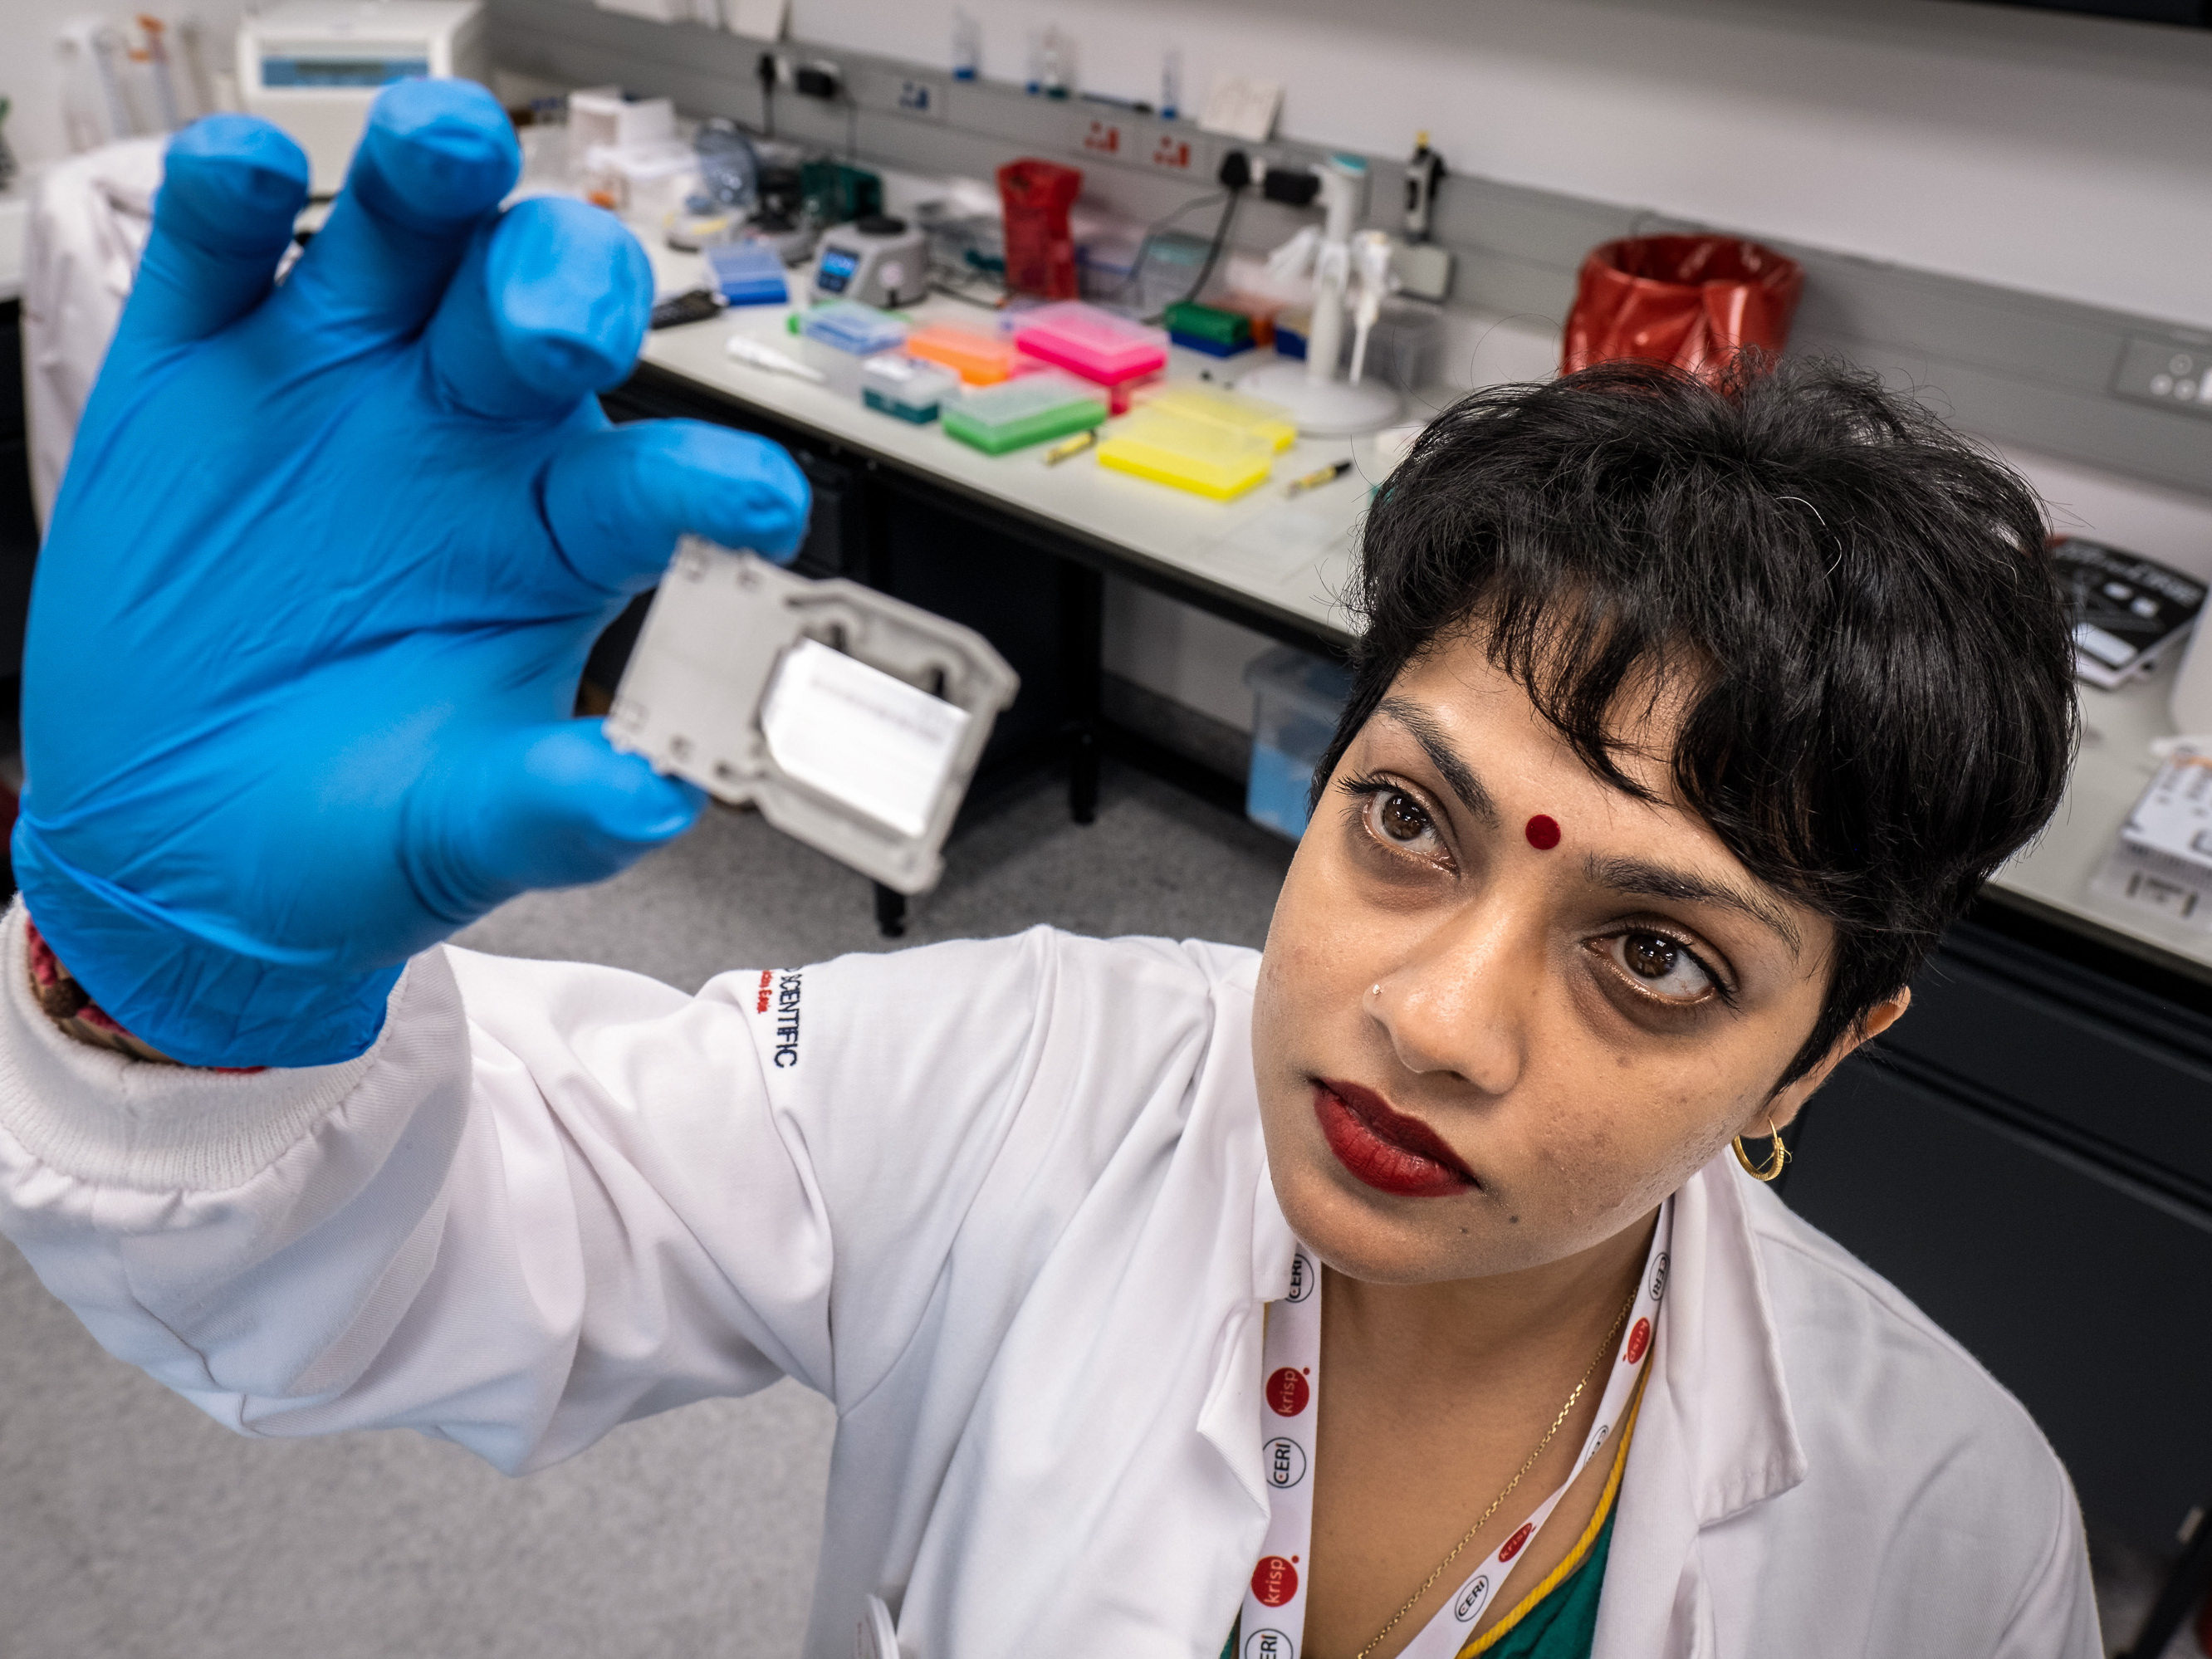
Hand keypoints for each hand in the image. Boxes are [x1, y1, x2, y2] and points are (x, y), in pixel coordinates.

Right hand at [14, 81, 809, 1066]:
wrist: (174, 848)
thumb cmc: (345, 834)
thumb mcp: (451, 838)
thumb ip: (547, 812)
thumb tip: (653, 805)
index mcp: (557, 541)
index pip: (656, 481)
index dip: (713, 481)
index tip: (755, 504)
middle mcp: (468, 440)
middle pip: (545, 303)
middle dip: (566, 289)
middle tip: (555, 333)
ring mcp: (338, 387)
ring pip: (409, 237)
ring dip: (432, 178)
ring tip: (443, 150)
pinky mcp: (199, 366)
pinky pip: (224, 251)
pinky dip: (233, 197)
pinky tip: (250, 179)